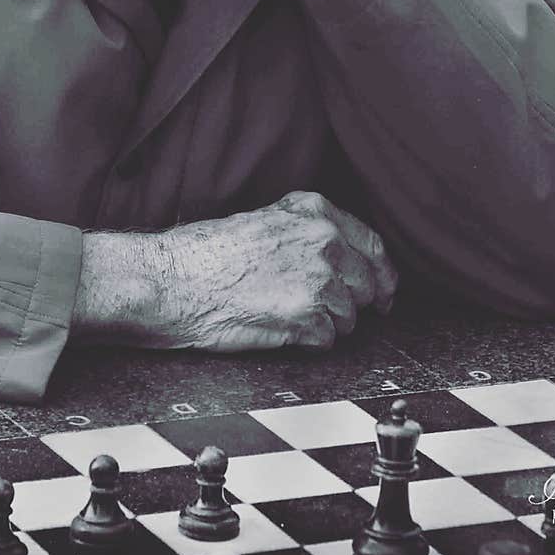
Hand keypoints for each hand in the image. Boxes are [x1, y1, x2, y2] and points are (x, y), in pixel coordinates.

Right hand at [73, 191, 397, 350]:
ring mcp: (319, 279)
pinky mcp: (308, 317)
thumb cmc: (205, 254)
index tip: (381, 290)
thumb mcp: (265, 220)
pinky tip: (280, 328)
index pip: (373, 246)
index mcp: (316, 212)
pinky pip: (327, 340)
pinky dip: (308, 342)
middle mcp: (325, 241)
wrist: (172, 280)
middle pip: (369, 284)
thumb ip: (307, 232)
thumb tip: (341, 256)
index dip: (380, 274)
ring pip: (350, 317)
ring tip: (287, 316)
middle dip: (355, 303)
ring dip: (326, 324)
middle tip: (330, 312)